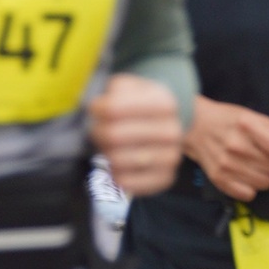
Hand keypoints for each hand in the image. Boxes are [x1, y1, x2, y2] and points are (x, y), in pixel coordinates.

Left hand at [92, 72, 184, 196]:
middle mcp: (172, 132)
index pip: (113, 109)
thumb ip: (114, 90)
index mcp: (164, 103)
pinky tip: (116, 163)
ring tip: (108, 146)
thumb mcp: (131, 86)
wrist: (169, 125)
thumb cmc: (142, 104)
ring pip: (117, 161)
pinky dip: (114, 174)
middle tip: (97, 129)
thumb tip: (98, 108)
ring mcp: (171, 157)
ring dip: (105, 153)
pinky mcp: (165, 179)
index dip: (97, 109)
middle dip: (97, 133)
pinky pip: (126, 183)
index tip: (96, 108)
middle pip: (113, 136)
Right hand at [188, 97, 268, 203]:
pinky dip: (251, 187)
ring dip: (265, 175)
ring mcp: (226, 164)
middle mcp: (236, 146)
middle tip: (264, 154)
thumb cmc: (227, 120)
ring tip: (253, 162)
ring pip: (265, 183)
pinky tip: (244, 173)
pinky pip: (249, 194)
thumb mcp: (256, 119)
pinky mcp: (219, 179)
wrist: (194, 126)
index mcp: (248, 126)